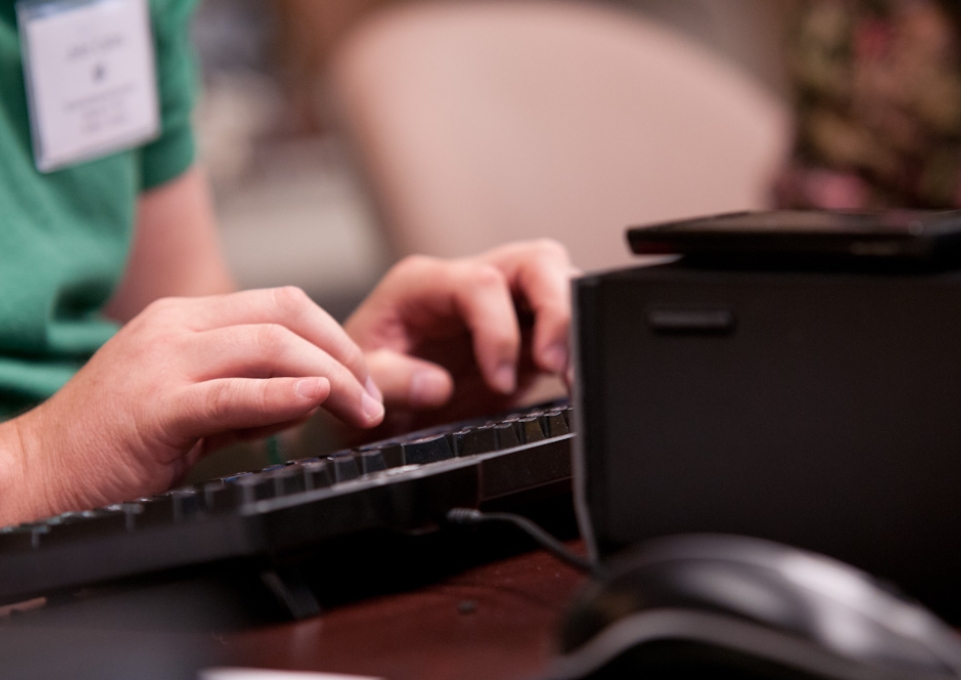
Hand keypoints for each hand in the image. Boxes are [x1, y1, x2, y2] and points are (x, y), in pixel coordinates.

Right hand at [2, 287, 383, 523]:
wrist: (40, 472)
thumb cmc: (115, 441)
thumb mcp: (193, 403)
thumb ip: (249, 392)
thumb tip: (310, 393)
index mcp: (186, 319)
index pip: (282, 304)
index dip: (334, 336)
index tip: (364, 377)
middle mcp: (176, 328)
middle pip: (286, 315)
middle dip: (344, 353)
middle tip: (374, 397)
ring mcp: (163, 362)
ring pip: (268, 345)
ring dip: (330, 377)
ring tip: (362, 411)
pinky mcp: (155, 407)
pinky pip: (230, 393)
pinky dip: (280, 396)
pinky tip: (315, 400)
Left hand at [344, 239, 577, 431]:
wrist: (369, 405)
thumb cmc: (360, 383)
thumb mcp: (358, 385)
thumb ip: (390, 381)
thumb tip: (437, 385)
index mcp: (424, 284)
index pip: (481, 283)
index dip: (499, 331)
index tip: (500, 380)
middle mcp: (467, 283)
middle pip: (536, 261)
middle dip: (557, 308)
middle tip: (555, 364)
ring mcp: (501, 305)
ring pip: (559, 280)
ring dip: (573, 324)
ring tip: (570, 376)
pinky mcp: (523, 333)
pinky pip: (565, 322)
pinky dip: (576, 347)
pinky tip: (571, 382)